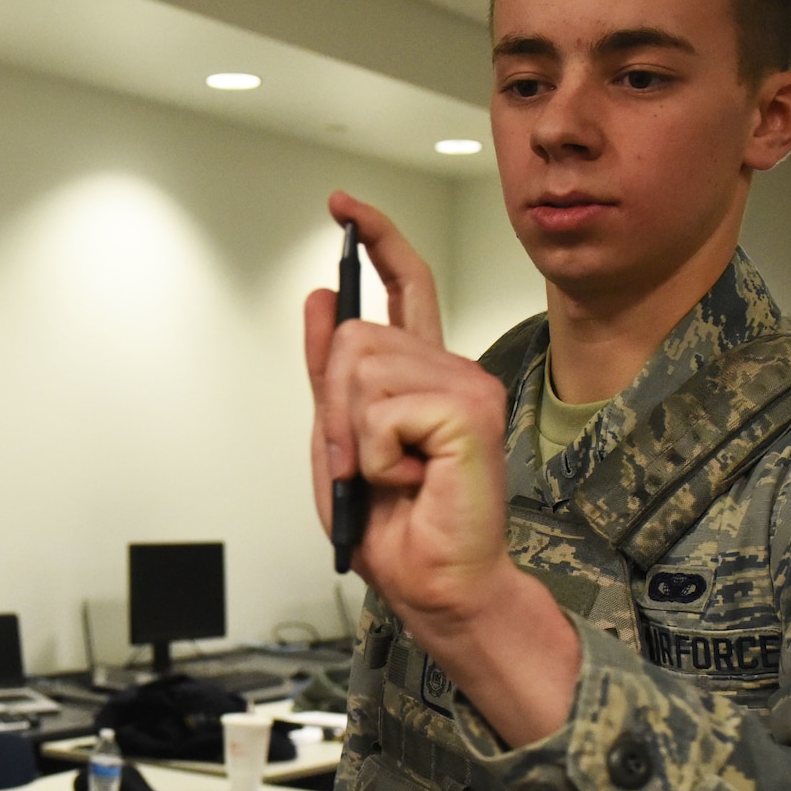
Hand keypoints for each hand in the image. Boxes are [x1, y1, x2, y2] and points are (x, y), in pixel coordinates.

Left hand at [305, 192, 578, 744]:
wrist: (433, 585)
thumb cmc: (394, 528)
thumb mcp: (338, 443)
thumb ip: (329, 377)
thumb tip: (321, 299)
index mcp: (425, 375)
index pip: (407, 286)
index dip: (376, 240)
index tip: (344, 205)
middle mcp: (452, 369)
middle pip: (356, 335)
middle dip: (334, 405)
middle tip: (360, 463)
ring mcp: (466, 385)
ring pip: (362, 368)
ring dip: (354, 435)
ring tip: (389, 474)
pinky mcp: (469, 410)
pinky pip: (383, 409)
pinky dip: (376, 455)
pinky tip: (411, 478)